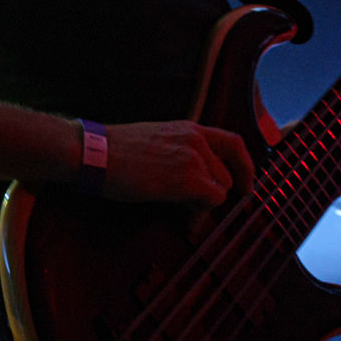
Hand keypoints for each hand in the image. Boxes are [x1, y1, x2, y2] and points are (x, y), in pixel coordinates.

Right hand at [101, 121, 253, 207]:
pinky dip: (199, 212)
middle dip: (213, 194)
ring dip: (203, 203)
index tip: (244, 185)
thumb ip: (179, 151)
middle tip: (192, 208)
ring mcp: (195, 158)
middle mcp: (197, 139)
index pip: (234, 143)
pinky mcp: (189, 179)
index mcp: (188, 128)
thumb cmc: (114, 151)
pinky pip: (212, 201)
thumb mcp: (155, 139)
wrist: (95, 153)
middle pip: (228, 175)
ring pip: (221, 190)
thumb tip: (192, 178)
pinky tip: (178, 211)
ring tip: (178, 208)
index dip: (245, 166)